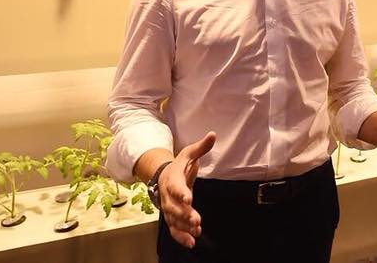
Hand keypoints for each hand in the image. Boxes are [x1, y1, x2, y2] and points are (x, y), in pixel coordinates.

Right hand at [158, 131, 215, 248]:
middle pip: (174, 207)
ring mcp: (168, 208)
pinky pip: (174, 229)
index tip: (189, 199)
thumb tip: (213, 134)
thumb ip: (201, 147)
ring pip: (174, 220)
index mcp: (172, 179)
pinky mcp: (172, 217)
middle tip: (197, 221)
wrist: (163, 176)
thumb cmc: (179, 165)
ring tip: (196, 231)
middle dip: (185, 215)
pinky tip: (191, 243)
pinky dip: (181, 237)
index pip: (176, 187)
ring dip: (184, 227)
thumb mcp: (189, 153)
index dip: (181, 193)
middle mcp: (168, 196)